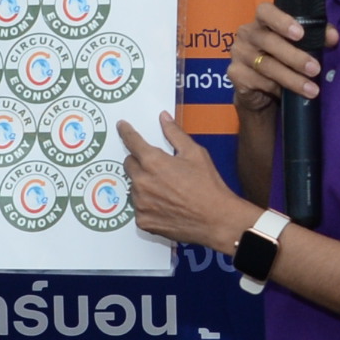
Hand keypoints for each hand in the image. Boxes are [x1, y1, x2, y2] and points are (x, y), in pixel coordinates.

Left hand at [119, 113, 257, 250]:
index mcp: (153, 162)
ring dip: (144, 184)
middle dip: (139, 161)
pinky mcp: (143, 221)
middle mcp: (142, 182)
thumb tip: (164, 118)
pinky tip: (166, 205)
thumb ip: (175, 133)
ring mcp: (140, 204)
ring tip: (168, 190)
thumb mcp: (195, 153)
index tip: (122, 127)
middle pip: (129, 164)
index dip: (126, 132)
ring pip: (134, 187)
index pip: (131, 142)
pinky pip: (139, 207)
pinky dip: (148, 204)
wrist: (216, 220)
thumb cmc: (208, 186)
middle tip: (158, 167)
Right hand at [228, 0, 331, 114]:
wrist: (260, 89)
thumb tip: (334, 37)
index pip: (265, 11)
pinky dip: (276, 89)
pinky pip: (258, 81)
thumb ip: (317, 35)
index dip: (282, 20)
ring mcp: (239, 54)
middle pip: (269, 41)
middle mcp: (247, 33)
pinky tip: (288, 96)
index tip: (300, 33)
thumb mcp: (301, 45)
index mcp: (262, 20)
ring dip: (291, 78)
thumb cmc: (283, 58)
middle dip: (295, 56)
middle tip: (315, 69)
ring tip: (312, 90)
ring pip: (266, 65)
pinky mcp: (235, 74)